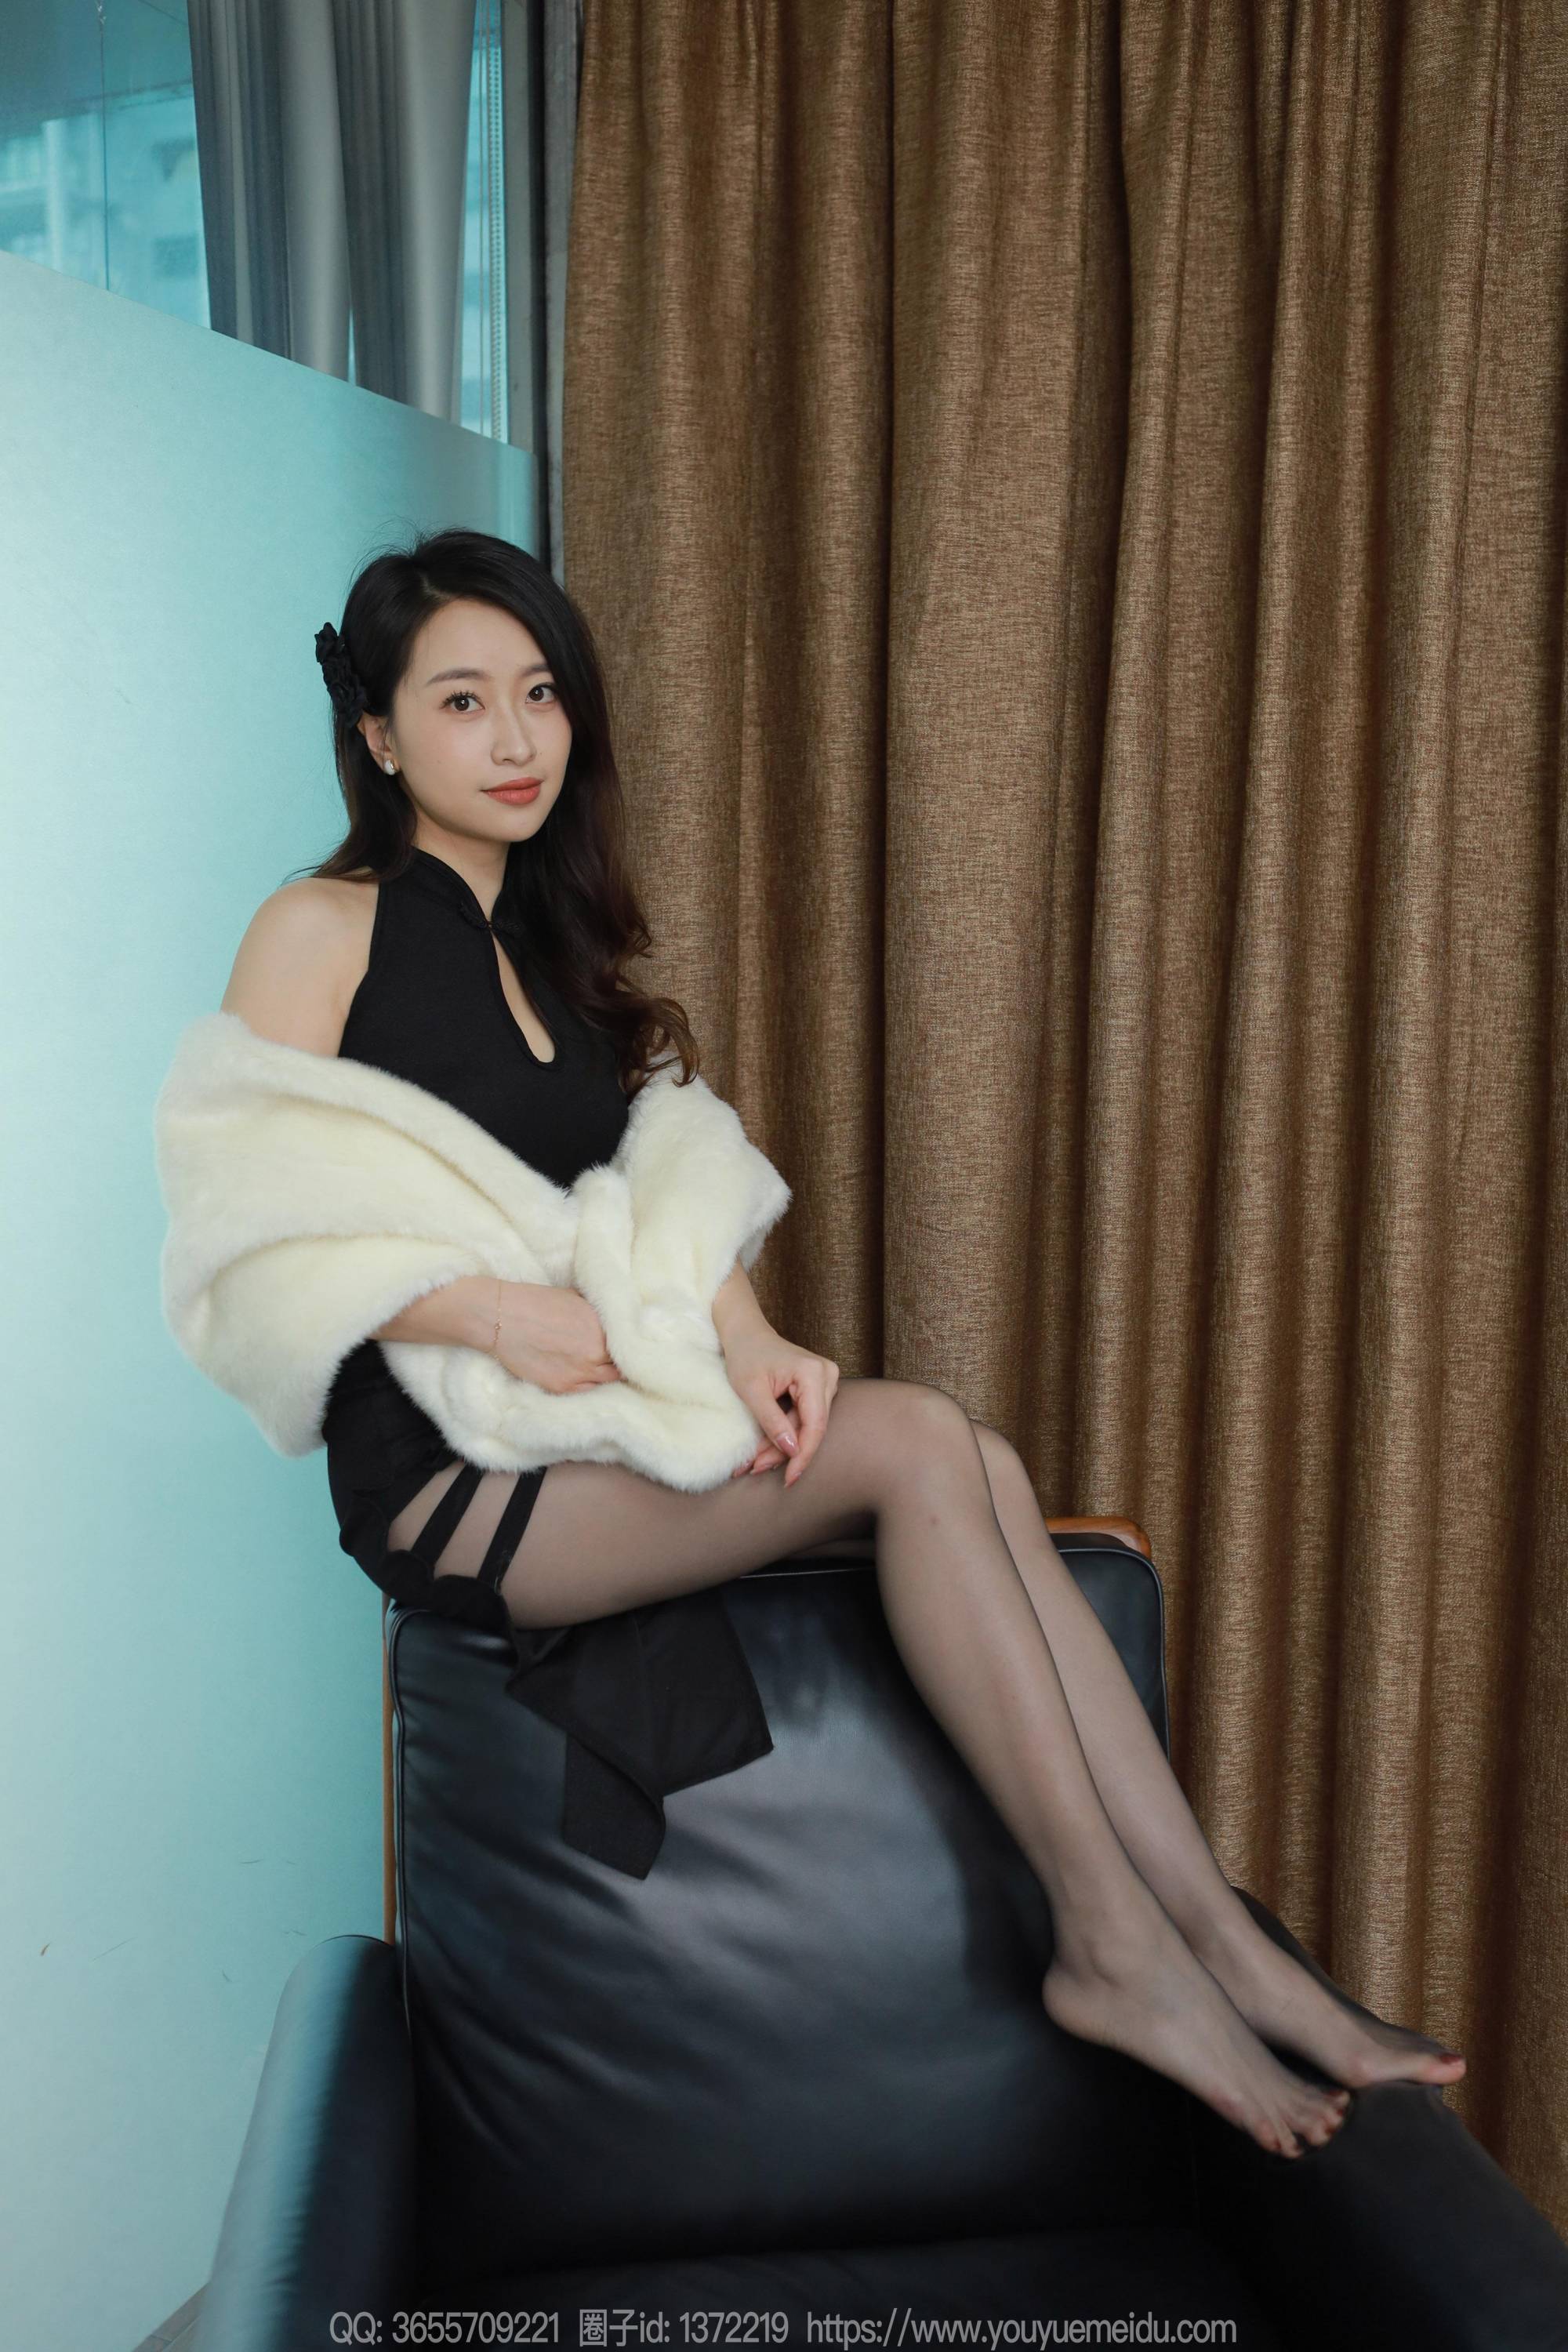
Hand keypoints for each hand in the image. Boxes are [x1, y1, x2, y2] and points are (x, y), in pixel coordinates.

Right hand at [491, 1282, 624, 1393]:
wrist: (501, 1317)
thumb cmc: (536, 1301)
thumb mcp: (576, 1298)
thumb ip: (598, 1315)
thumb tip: (611, 1320)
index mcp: (602, 1328)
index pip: (628, 1344)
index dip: (628, 1344)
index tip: (627, 1344)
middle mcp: (595, 1352)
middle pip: (621, 1366)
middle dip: (620, 1361)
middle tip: (617, 1358)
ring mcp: (578, 1373)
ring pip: (607, 1382)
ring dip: (607, 1375)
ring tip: (601, 1368)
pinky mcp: (561, 1387)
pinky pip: (587, 1392)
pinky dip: (591, 1386)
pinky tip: (587, 1378)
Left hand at [721, 1326, 838, 1486]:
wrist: (745, 1333)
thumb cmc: (745, 1355)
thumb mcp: (751, 1391)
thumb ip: (772, 1421)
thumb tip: (792, 1450)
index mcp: (813, 1373)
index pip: (815, 1424)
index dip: (803, 1454)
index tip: (790, 1477)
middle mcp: (827, 1376)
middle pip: (811, 1428)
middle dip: (785, 1452)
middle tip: (755, 1468)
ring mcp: (824, 1381)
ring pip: (806, 1426)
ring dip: (781, 1446)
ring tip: (754, 1462)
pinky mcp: (816, 1388)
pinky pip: (803, 1418)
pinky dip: (783, 1433)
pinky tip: (764, 1447)